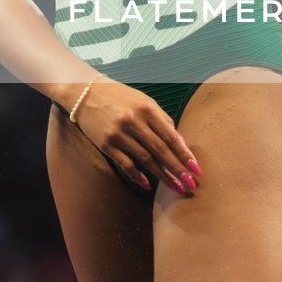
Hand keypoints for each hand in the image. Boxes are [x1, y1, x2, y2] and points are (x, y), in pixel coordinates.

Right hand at [69, 79, 200, 194]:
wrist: (84, 93)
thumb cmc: (119, 97)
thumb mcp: (143, 100)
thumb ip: (162, 119)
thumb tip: (180, 142)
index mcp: (146, 108)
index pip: (170, 136)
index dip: (184, 154)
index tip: (196, 169)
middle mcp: (133, 121)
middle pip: (160, 150)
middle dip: (177, 169)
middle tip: (191, 185)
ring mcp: (118, 134)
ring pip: (146, 159)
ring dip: (163, 176)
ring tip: (176, 187)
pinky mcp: (106, 144)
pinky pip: (125, 164)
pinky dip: (137, 176)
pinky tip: (148, 185)